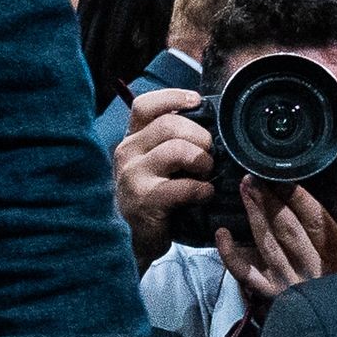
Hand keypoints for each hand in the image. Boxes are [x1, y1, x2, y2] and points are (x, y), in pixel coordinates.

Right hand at [110, 87, 211, 263]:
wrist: (133, 238)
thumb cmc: (153, 195)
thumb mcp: (155, 163)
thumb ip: (171, 141)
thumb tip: (210, 120)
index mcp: (132, 140)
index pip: (145, 105)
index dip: (173, 98)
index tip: (196, 102)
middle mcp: (127, 153)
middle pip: (170, 124)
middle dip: (201, 137)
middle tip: (209, 155)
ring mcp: (132, 176)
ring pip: (177, 150)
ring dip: (202, 161)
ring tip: (206, 174)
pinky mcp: (145, 201)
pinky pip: (184, 186)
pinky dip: (203, 190)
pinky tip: (203, 195)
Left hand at [216, 175, 336, 316]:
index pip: (317, 221)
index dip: (299, 197)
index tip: (282, 176)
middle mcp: (314, 269)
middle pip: (289, 229)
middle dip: (271, 201)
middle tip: (253, 177)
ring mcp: (289, 283)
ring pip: (268, 244)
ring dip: (254, 215)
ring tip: (244, 189)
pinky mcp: (270, 295)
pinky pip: (245, 274)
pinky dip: (230, 254)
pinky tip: (221, 233)